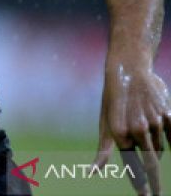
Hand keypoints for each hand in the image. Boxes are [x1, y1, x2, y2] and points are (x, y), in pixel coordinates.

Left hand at [94, 57, 170, 194]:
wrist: (129, 70)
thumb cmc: (113, 100)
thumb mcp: (104, 124)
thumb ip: (102, 151)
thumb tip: (91, 173)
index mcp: (118, 132)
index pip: (132, 166)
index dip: (139, 184)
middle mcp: (137, 129)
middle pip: (151, 165)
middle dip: (154, 183)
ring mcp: (155, 122)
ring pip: (160, 150)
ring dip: (154, 151)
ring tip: (142, 133)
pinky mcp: (168, 116)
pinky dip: (168, 142)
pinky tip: (160, 135)